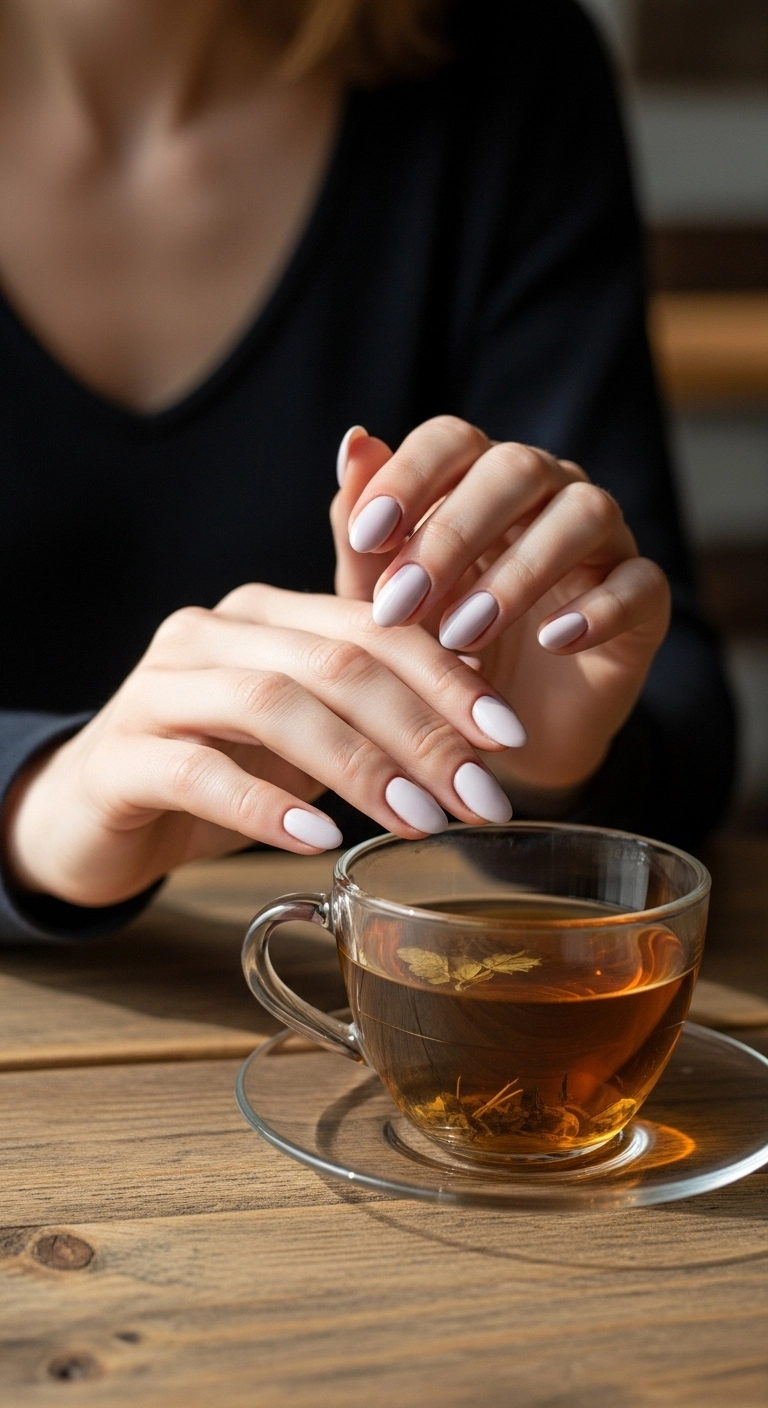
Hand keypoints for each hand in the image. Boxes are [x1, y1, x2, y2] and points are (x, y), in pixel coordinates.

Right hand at [4, 584, 517, 905]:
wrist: (97, 816)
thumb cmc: (217, 768)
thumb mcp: (303, 724)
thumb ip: (369, 692)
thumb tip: (480, 687)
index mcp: (264, 613)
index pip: (372, 626)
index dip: (447, 678)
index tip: (508, 739)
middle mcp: (210, 633)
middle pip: (334, 662)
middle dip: (421, 730)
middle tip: (480, 795)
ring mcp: (158, 689)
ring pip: (274, 706)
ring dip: (360, 765)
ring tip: (421, 821)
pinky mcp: (121, 756)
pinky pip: (199, 772)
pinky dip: (267, 807)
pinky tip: (320, 839)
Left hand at [332, 419, 670, 799]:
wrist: (493, 734)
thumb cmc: (433, 649)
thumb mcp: (379, 602)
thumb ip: (361, 531)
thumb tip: (354, 441)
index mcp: (479, 478)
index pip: (453, 439)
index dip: (410, 477)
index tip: (367, 537)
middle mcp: (549, 492)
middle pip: (517, 467)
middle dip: (452, 534)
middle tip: (401, 604)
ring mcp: (604, 541)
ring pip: (585, 513)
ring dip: (519, 571)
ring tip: (464, 635)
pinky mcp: (644, 600)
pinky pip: (640, 583)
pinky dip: (598, 608)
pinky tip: (551, 641)